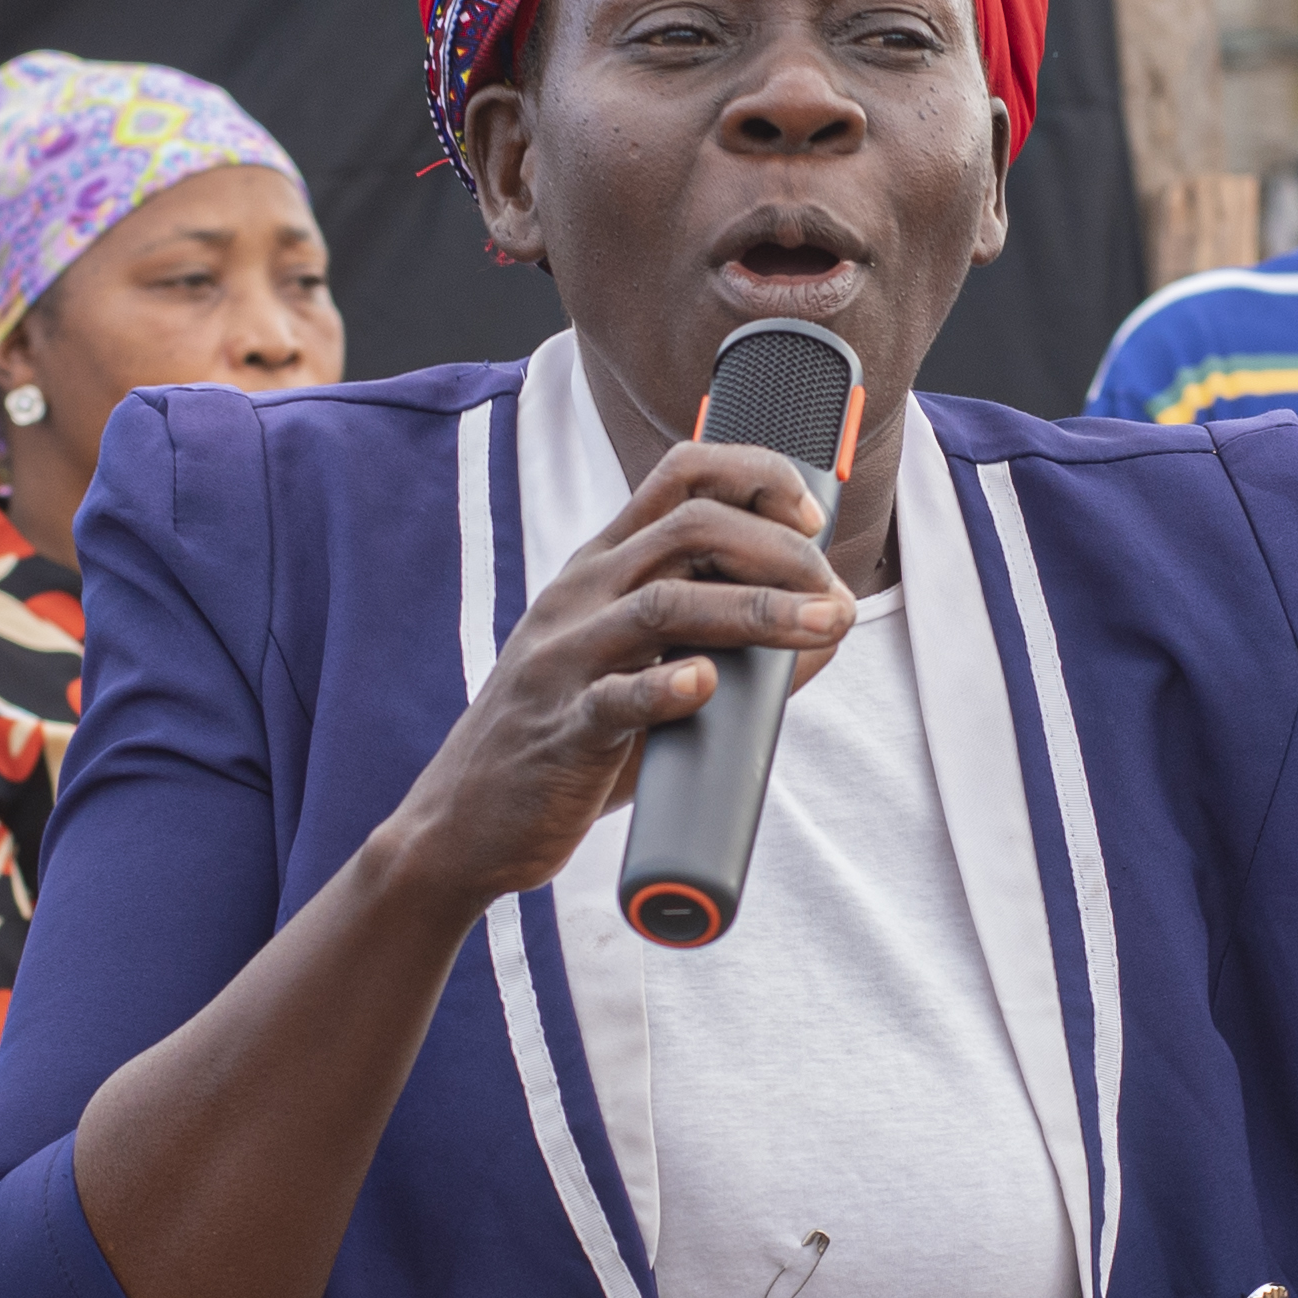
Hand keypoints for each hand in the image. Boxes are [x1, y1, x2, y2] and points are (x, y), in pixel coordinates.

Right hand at [364, 443, 849, 917]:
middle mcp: (581, 595)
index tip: (811, 518)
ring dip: (759, 609)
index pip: (678, 477)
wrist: (464, 820)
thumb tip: (825, 631)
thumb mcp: (634, 668)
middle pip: (688, 529)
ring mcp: (566, 659)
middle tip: (833, 596)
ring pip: (666, 604)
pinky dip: (665, 688)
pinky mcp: (561, 729)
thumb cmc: (567, 740)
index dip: (754, 478)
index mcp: (601, 568)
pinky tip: (706, 686)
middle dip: (779, 550)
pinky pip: (614, 698)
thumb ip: (718, 642)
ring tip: (823, 626)